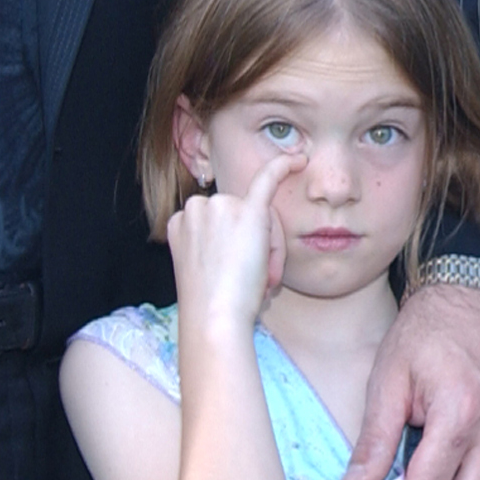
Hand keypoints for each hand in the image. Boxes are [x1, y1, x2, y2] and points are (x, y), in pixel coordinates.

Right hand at [165, 153, 297, 341]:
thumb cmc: (214, 307)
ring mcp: (220, 207)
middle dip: (257, 248)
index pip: (222, 222)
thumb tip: (241, 246)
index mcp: (181, 221)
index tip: (233, 268)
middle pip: (242, 216)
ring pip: (260, 218)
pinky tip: (298, 161)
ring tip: (263, 280)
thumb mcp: (206, 269)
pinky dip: (284, 167)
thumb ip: (218, 246)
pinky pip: (268, 179)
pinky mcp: (247, 213)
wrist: (215, 319)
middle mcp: (196, 207)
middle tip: (260, 284)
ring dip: (270, 248)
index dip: (235, 248)